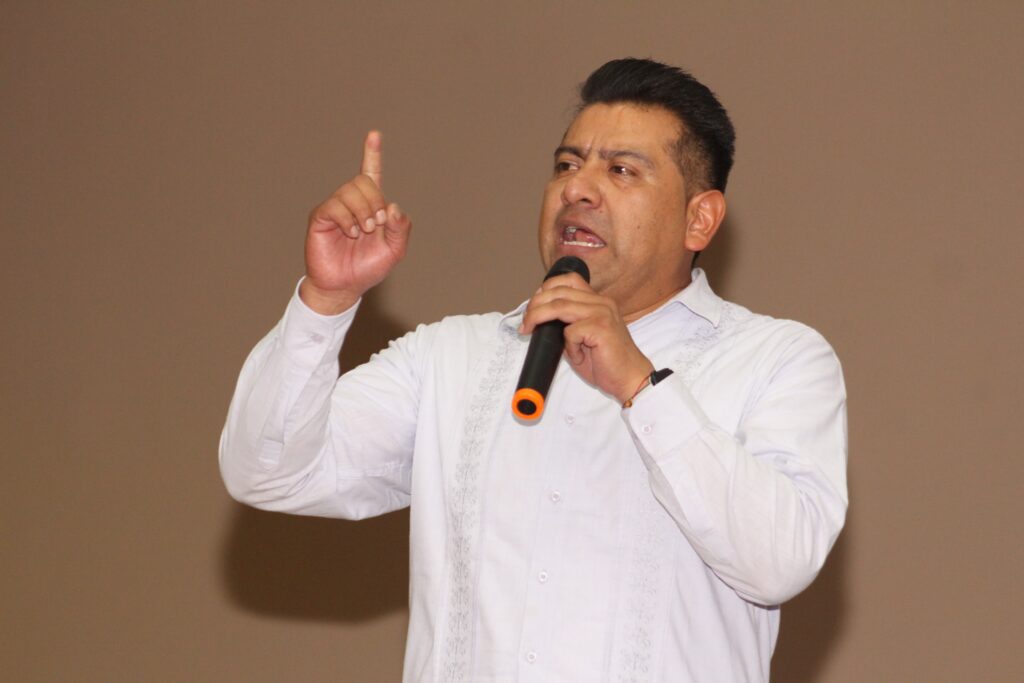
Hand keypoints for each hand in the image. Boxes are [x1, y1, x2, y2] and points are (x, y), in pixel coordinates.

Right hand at [301, 131, 412, 313]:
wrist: (345, 287)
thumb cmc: (368, 268)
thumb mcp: (394, 250)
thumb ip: (400, 228)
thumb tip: (392, 206)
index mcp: (370, 206)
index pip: (371, 174)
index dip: (372, 154)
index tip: (374, 134)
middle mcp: (351, 202)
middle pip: (364, 182)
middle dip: (375, 202)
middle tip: (376, 225)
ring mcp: (335, 208)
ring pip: (350, 191)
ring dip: (363, 211)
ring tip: (363, 232)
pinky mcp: (321, 217)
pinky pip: (335, 206)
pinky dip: (347, 219)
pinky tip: (351, 233)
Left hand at [519, 273, 654, 402]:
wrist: (630, 379)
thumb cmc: (606, 362)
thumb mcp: (582, 338)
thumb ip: (567, 325)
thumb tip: (540, 321)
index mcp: (598, 301)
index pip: (569, 280)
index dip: (546, 288)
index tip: (533, 305)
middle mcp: (601, 302)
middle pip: (559, 291)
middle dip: (535, 304)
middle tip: (525, 321)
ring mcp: (602, 313)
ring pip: (559, 306)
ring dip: (538, 317)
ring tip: (529, 329)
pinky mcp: (601, 328)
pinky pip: (571, 331)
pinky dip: (568, 346)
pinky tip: (578, 356)